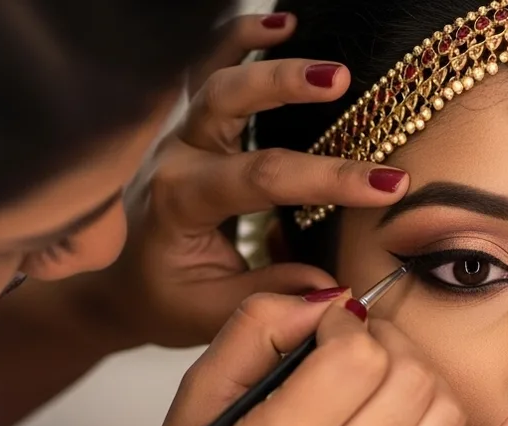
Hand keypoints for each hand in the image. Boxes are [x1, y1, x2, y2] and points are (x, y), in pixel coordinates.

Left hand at [74, 13, 411, 350]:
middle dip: (283, 86)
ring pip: (215, 78)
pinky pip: (208, 71)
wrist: (119, 286)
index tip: (388, 185)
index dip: (327, 178)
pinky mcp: (192, 128)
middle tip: (340, 80)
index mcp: (179, 203)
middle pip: (225, 103)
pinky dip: (239, 40)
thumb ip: (269, 296)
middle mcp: (175, 157)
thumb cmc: (168, 299)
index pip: (260, 178)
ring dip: (262, 54)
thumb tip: (334, 287)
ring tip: (302, 28)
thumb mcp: (212, 314)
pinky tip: (278, 23)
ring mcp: (180, 136)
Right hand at [102, 293, 507, 425]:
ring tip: (385, 382)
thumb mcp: (192, 397)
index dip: (347, 323)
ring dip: (423, 383)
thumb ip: (255, 327)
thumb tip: (330, 299)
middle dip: (387, 344)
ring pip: (445, 419)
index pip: (357, 356)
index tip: (325, 329)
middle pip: (410, 380)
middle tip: (354, 349)